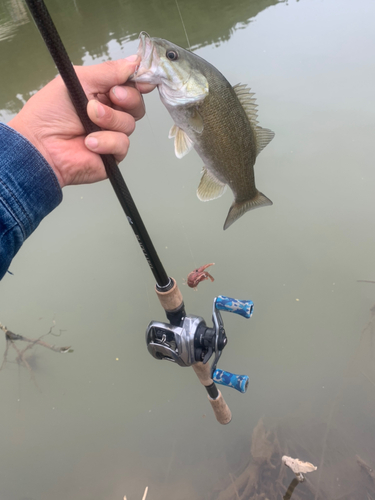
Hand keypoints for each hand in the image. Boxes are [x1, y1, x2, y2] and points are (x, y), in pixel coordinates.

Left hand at [8, 55, 154, 187]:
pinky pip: (122, 144)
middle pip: (136, 104)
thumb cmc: (49, 113)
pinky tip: (89, 142)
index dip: (138, 81)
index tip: (142, 80)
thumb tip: (134, 62)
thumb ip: (108, 72)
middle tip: (112, 96)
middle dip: (127, 98)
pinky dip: (106, 141)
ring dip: (110, 119)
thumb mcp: (78, 80)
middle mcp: (108, 114)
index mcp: (101, 94)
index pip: (128, 85)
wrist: (40, 145)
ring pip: (130, 124)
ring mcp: (110, 134)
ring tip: (89, 119)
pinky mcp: (112, 154)